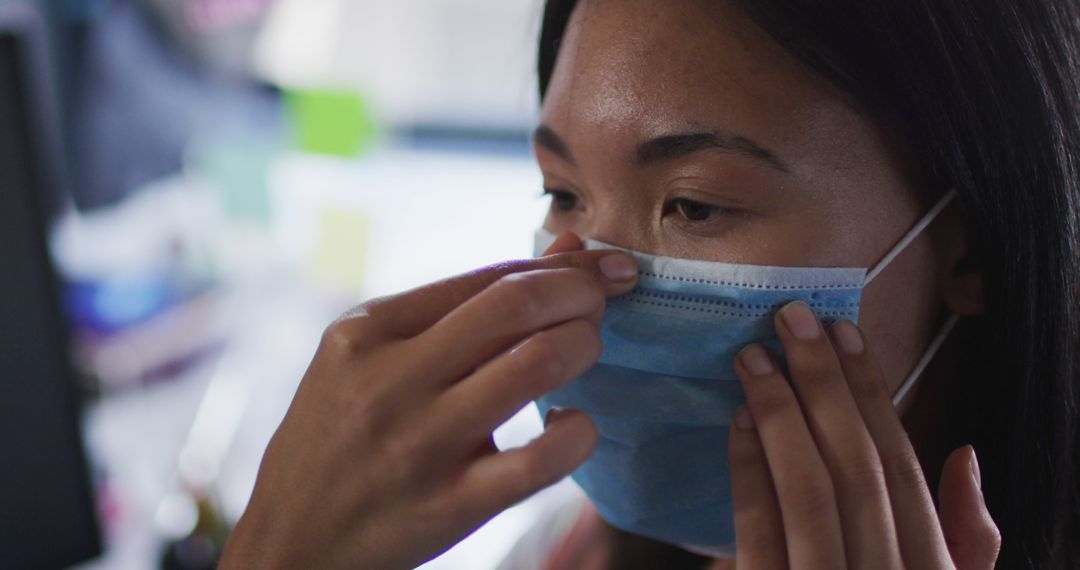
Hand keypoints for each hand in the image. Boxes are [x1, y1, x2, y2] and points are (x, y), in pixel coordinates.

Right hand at [219, 233, 637, 569]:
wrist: (294, 538)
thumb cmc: (339, 436)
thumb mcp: (370, 356)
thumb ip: (460, 306)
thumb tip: (563, 251)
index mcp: (367, 331)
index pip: (486, 279)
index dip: (559, 266)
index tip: (600, 265)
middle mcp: (390, 379)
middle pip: (516, 306)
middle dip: (580, 291)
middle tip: (601, 300)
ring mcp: (421, 444)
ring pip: (537, 365)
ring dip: (584, 346)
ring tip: (586, 350)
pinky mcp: (451, 505)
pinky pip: (541, 460)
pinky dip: (579, 432)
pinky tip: (574, 423)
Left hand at [727, 302, 1000, 568]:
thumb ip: (966, 539)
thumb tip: (965, 455)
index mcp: (930, 569)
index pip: (902, 467)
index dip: (873, 394)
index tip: (844, 332)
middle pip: (858, 469)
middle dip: (824, 385)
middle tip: (792, 320)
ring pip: (809, 492)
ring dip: (781, 414)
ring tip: (754, 357)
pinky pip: (758, 532)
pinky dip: (748, 472)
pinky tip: (739, 421)